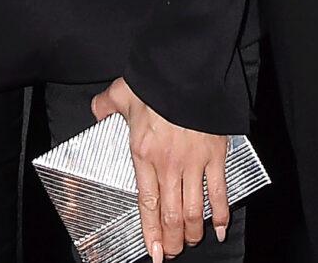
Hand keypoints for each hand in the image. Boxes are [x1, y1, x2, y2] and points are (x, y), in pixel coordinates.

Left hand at [92, 79, 229, 257]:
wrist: (185, 71)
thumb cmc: (154, 83)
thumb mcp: (121, 93)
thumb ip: (106, 106)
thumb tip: (96, 111)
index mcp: (143, 155)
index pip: (147, 203)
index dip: (150, 232)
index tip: (153, 252)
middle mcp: (168, 165)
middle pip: (170, 214)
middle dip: (172, 240)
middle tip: (172, 253)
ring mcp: (194, 163)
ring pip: (193, 210)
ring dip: (192, 232)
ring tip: (190, 243)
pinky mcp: (216, 156)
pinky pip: (219, 192)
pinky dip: (220, 215)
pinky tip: (219, 230)